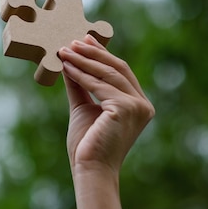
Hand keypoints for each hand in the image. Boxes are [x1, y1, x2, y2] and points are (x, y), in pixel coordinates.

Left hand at [58, 35, 154, 174]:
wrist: (89, 168)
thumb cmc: (87, 143)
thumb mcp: (83, 107)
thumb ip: (80, 84)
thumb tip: (69, 60)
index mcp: (138, 104)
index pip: (120, 72)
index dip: (102, 54)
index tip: (84, 40)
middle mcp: (143, 105)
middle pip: (117, 69)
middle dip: (94, 53)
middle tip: (73, 40)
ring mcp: (137, 106)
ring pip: (107, 74)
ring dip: (83, 60)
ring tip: (64, 51)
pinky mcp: (126, 108)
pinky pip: (99, 85)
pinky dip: (81, 74)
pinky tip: (66, 67)